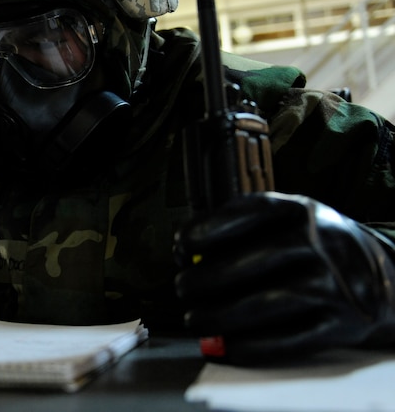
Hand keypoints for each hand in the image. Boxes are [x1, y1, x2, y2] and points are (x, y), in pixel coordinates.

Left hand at [174, 192, 394, 364]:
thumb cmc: (311, 246)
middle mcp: (319, 244)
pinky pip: (288, 340)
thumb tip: (185, 257)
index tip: (180, 247)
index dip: (207, 230)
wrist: (382, 277)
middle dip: (205, 279)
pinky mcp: (341, 324)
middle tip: (182, 289)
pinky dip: (250, 346)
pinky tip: (225, 345)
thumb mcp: (286, 220)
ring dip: (219, 316)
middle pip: (251, 262)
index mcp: (299, 210)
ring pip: (265, 304)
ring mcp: (333, 285)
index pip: (248, 213)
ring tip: (194, 319)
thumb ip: (240, 229)